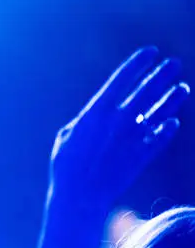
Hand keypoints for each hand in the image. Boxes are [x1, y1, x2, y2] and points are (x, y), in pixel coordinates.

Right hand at [49, 47, 188, 209]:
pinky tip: (173, 122)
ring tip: (182, 88)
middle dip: (161, 75)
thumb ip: (85, 122)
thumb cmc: (65, 165)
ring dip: (172, 99)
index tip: (151, 51)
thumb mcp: (67, 135)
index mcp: (97, 111)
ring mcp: (133, 139)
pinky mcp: (142, 157)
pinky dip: (167, 130)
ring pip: (159, 113)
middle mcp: (119, 121)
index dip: (137, 63)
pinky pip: (160, 139)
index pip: (122, 79)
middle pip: (147, 91)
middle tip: (174, 63)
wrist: (79, 195)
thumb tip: (97, 117)